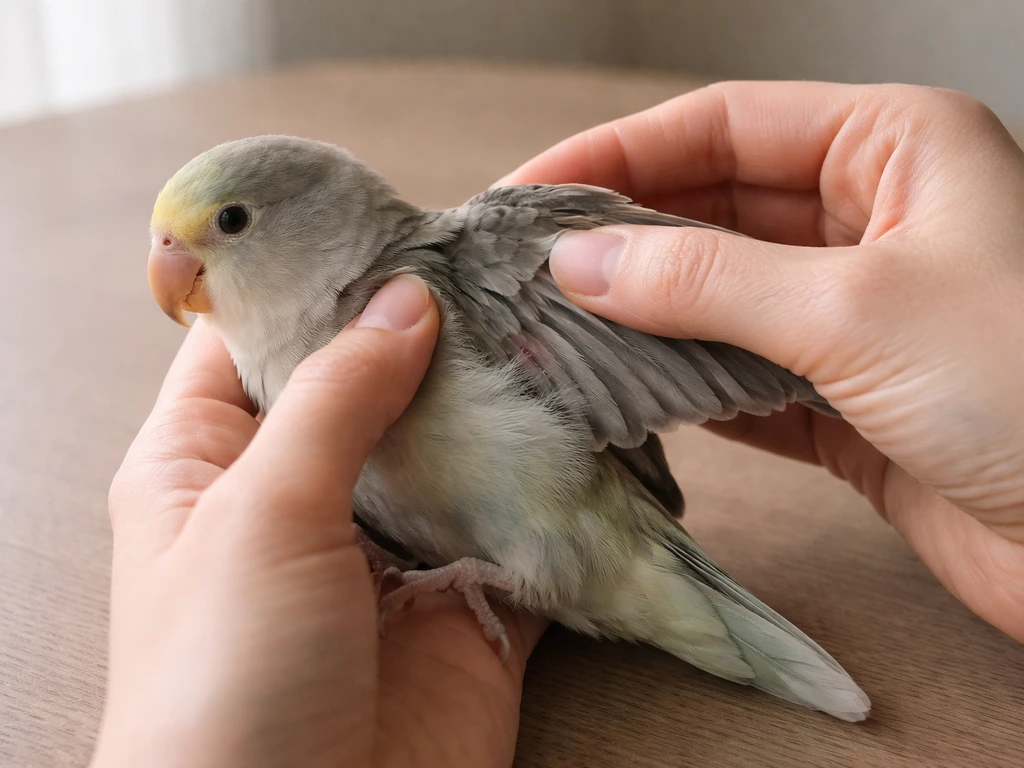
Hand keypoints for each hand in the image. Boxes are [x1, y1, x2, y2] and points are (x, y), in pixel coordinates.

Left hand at [92, 275, 545, 767]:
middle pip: (369, 382)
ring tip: (555, 327)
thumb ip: (338, 397)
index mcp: (215, 460)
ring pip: (451, 444)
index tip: (391, 223)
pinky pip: (517, 518)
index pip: (257, 336)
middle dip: (429, 333)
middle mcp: (305, 492)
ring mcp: (394, 543)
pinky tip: (589, 428)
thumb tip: (403, 297)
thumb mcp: (260, 513)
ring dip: (497, 401)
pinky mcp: (470, 595)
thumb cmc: (225, 682)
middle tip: (500, 266)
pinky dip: (553, 482)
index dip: (314, 277)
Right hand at [499, 81, 1023, 641]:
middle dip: (621, 240)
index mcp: (896, 148)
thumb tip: (577, 262)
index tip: (530, 193)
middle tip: (527, 271)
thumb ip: (704, 282)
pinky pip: (742, 375)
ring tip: (555, 332)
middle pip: (713, 210)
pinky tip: (625, 394)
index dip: (618, 155)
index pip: (723, 126)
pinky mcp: (848, 398)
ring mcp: (858, 313)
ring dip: (643, 318)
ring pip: (721, 298)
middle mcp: (875, 219)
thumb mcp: (854, 308)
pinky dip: (683, 386)